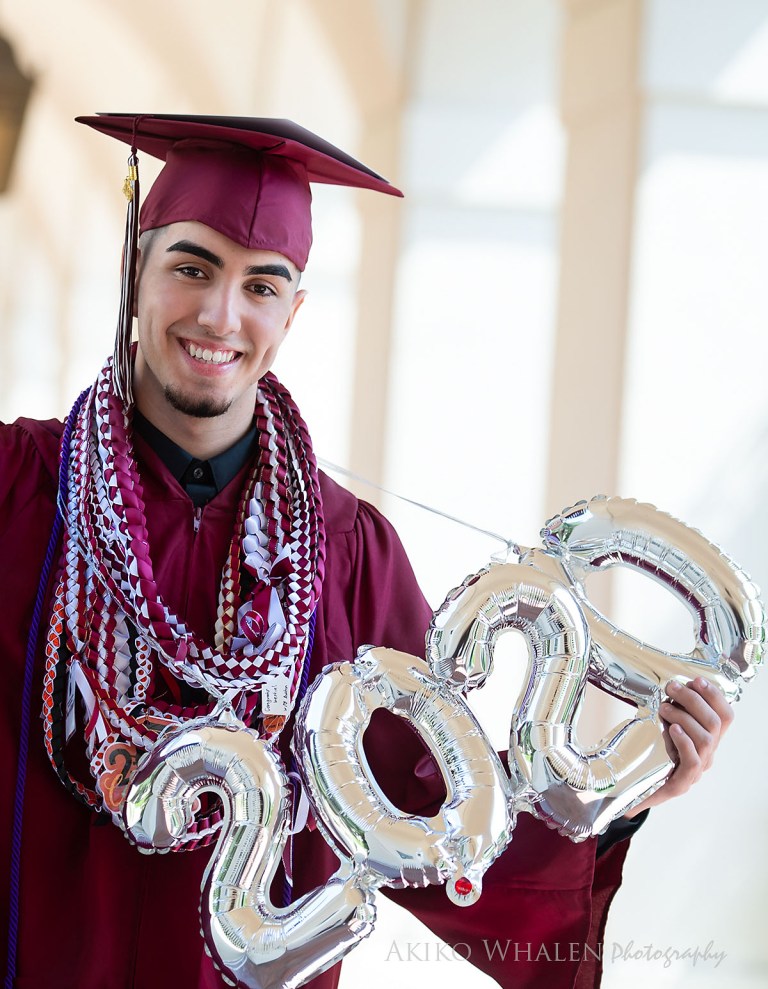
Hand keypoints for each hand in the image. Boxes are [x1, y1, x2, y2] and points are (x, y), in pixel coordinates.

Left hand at [624, 677, 733, 817]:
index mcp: (708, 738)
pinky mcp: (682, 782)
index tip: (696, 680)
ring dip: (684, 717)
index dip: (715, 696)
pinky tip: (672, 729)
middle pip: (714, 723)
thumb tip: (678, 685)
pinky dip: (684, 741)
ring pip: (705, 739)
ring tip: (664, 707)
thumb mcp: (666, 727)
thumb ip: (676, 710)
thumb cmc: (653, 755)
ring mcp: (697, 769)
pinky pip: (692, 761)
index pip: (725, 716)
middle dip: (694, 700)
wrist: (635, 790)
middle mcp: (707, 753)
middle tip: (672, 687)